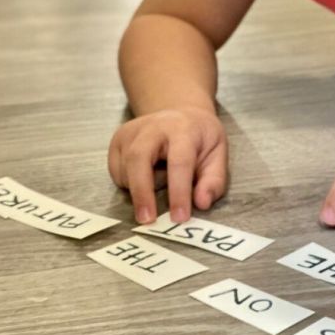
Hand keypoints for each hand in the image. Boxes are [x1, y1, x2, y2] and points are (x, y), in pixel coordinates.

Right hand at [108, 107, 227, 223]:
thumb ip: (214, 181)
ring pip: (125, 167)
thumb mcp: (218, 155)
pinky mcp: (118, 139)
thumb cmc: (201, 139)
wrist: (181, 114)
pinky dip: (128, 183)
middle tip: (147, 220)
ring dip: (138, 188)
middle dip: (142, 192)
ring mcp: (132, 131)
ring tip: (158, 184)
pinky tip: (145, 177)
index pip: (179, 162)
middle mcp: (154, 126)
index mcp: (183, 130)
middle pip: (138, 158)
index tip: (179, 218)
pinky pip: (116, 171)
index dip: (179, 193)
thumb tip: (202, 203)